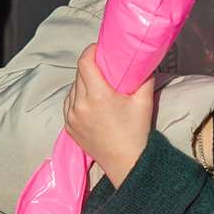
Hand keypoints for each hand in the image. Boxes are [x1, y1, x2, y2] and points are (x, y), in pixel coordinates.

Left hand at [63, 44, 154, 186]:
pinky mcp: (69, 127)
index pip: (84, 62)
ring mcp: (71, 117)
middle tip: (104, 68)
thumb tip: (143, 62)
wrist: (127, 163)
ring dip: (83, 83)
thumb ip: (144, 77)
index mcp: (97, 95)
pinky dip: (77, 99)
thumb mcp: (144, 101)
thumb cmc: (137, 133)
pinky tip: (90, 102)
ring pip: (72, 89)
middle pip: (79, 74)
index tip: (99, 50)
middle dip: (90, 67)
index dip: (91, 51)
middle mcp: (79, 105)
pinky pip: (69, 104)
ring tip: (97, 87)